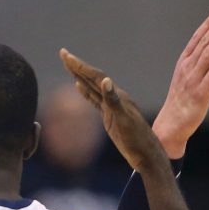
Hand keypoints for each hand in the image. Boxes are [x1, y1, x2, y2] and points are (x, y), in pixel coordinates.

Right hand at [60, 49, 164, 172]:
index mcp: (118, 96)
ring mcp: (112, 107)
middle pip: (93, 79)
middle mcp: (115, 98)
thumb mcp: (124, 120)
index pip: (96, 77)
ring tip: (68, 66)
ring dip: (80, 76)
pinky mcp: (109, 116)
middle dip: (77, 67)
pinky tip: (79, 86)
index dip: (81, 66)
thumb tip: (105, 81)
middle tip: (63, 54)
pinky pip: (95, 100)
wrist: (146, 155)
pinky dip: (86, 92)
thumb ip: (114, 101)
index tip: (67, 55)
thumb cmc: (137, 140)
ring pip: (92, 88)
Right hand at [153, 9, 208, 157]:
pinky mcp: (201, 92)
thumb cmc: (180, 103)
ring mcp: (194, 80)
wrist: (171, 125)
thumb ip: (197, 66)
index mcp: (183, 64)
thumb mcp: (186, 80)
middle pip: (204, 43)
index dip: (208, 25)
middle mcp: (188, 69)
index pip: (197, 40)